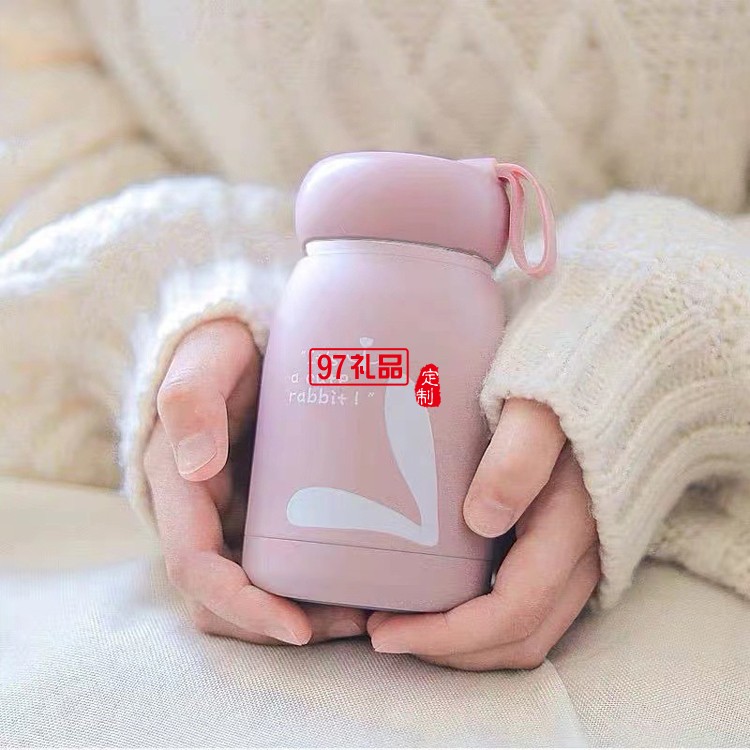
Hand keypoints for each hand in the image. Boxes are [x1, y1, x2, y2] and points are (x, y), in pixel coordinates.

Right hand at [144, 318, 367, 644]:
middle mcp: (202, 515)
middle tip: (356, 622)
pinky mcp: (264, 512)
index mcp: (178, 490)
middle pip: (228, 599)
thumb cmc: (221, 350)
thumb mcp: (206, 362)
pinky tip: (363, 578)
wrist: (243, 344)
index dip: (242, 606)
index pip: (197, 568)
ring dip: (306, 614)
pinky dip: (316, 585)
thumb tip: (194, 466)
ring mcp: (233, 517)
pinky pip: (283, 565)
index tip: (298, 628)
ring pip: (257, 591)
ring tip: (370, 612)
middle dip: (283, 623)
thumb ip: (191, 400)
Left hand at [367, 399, 598, 669]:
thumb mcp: (539, 406)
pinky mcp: (570, 543)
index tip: (385, 632)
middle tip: (382, 632)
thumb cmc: (567, 379)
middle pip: (518, 637)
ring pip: (528, 629)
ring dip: (465, 643)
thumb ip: (517, 456)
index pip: (511, 611)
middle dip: (448, 650)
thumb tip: (481, 520)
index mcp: (569, 524)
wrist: (618, 365)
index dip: (446, 636)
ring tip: (404, 622)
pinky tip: (442, 594)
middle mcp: (582, 552)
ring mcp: (581, 552)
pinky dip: (483, 619)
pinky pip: (531, 605)